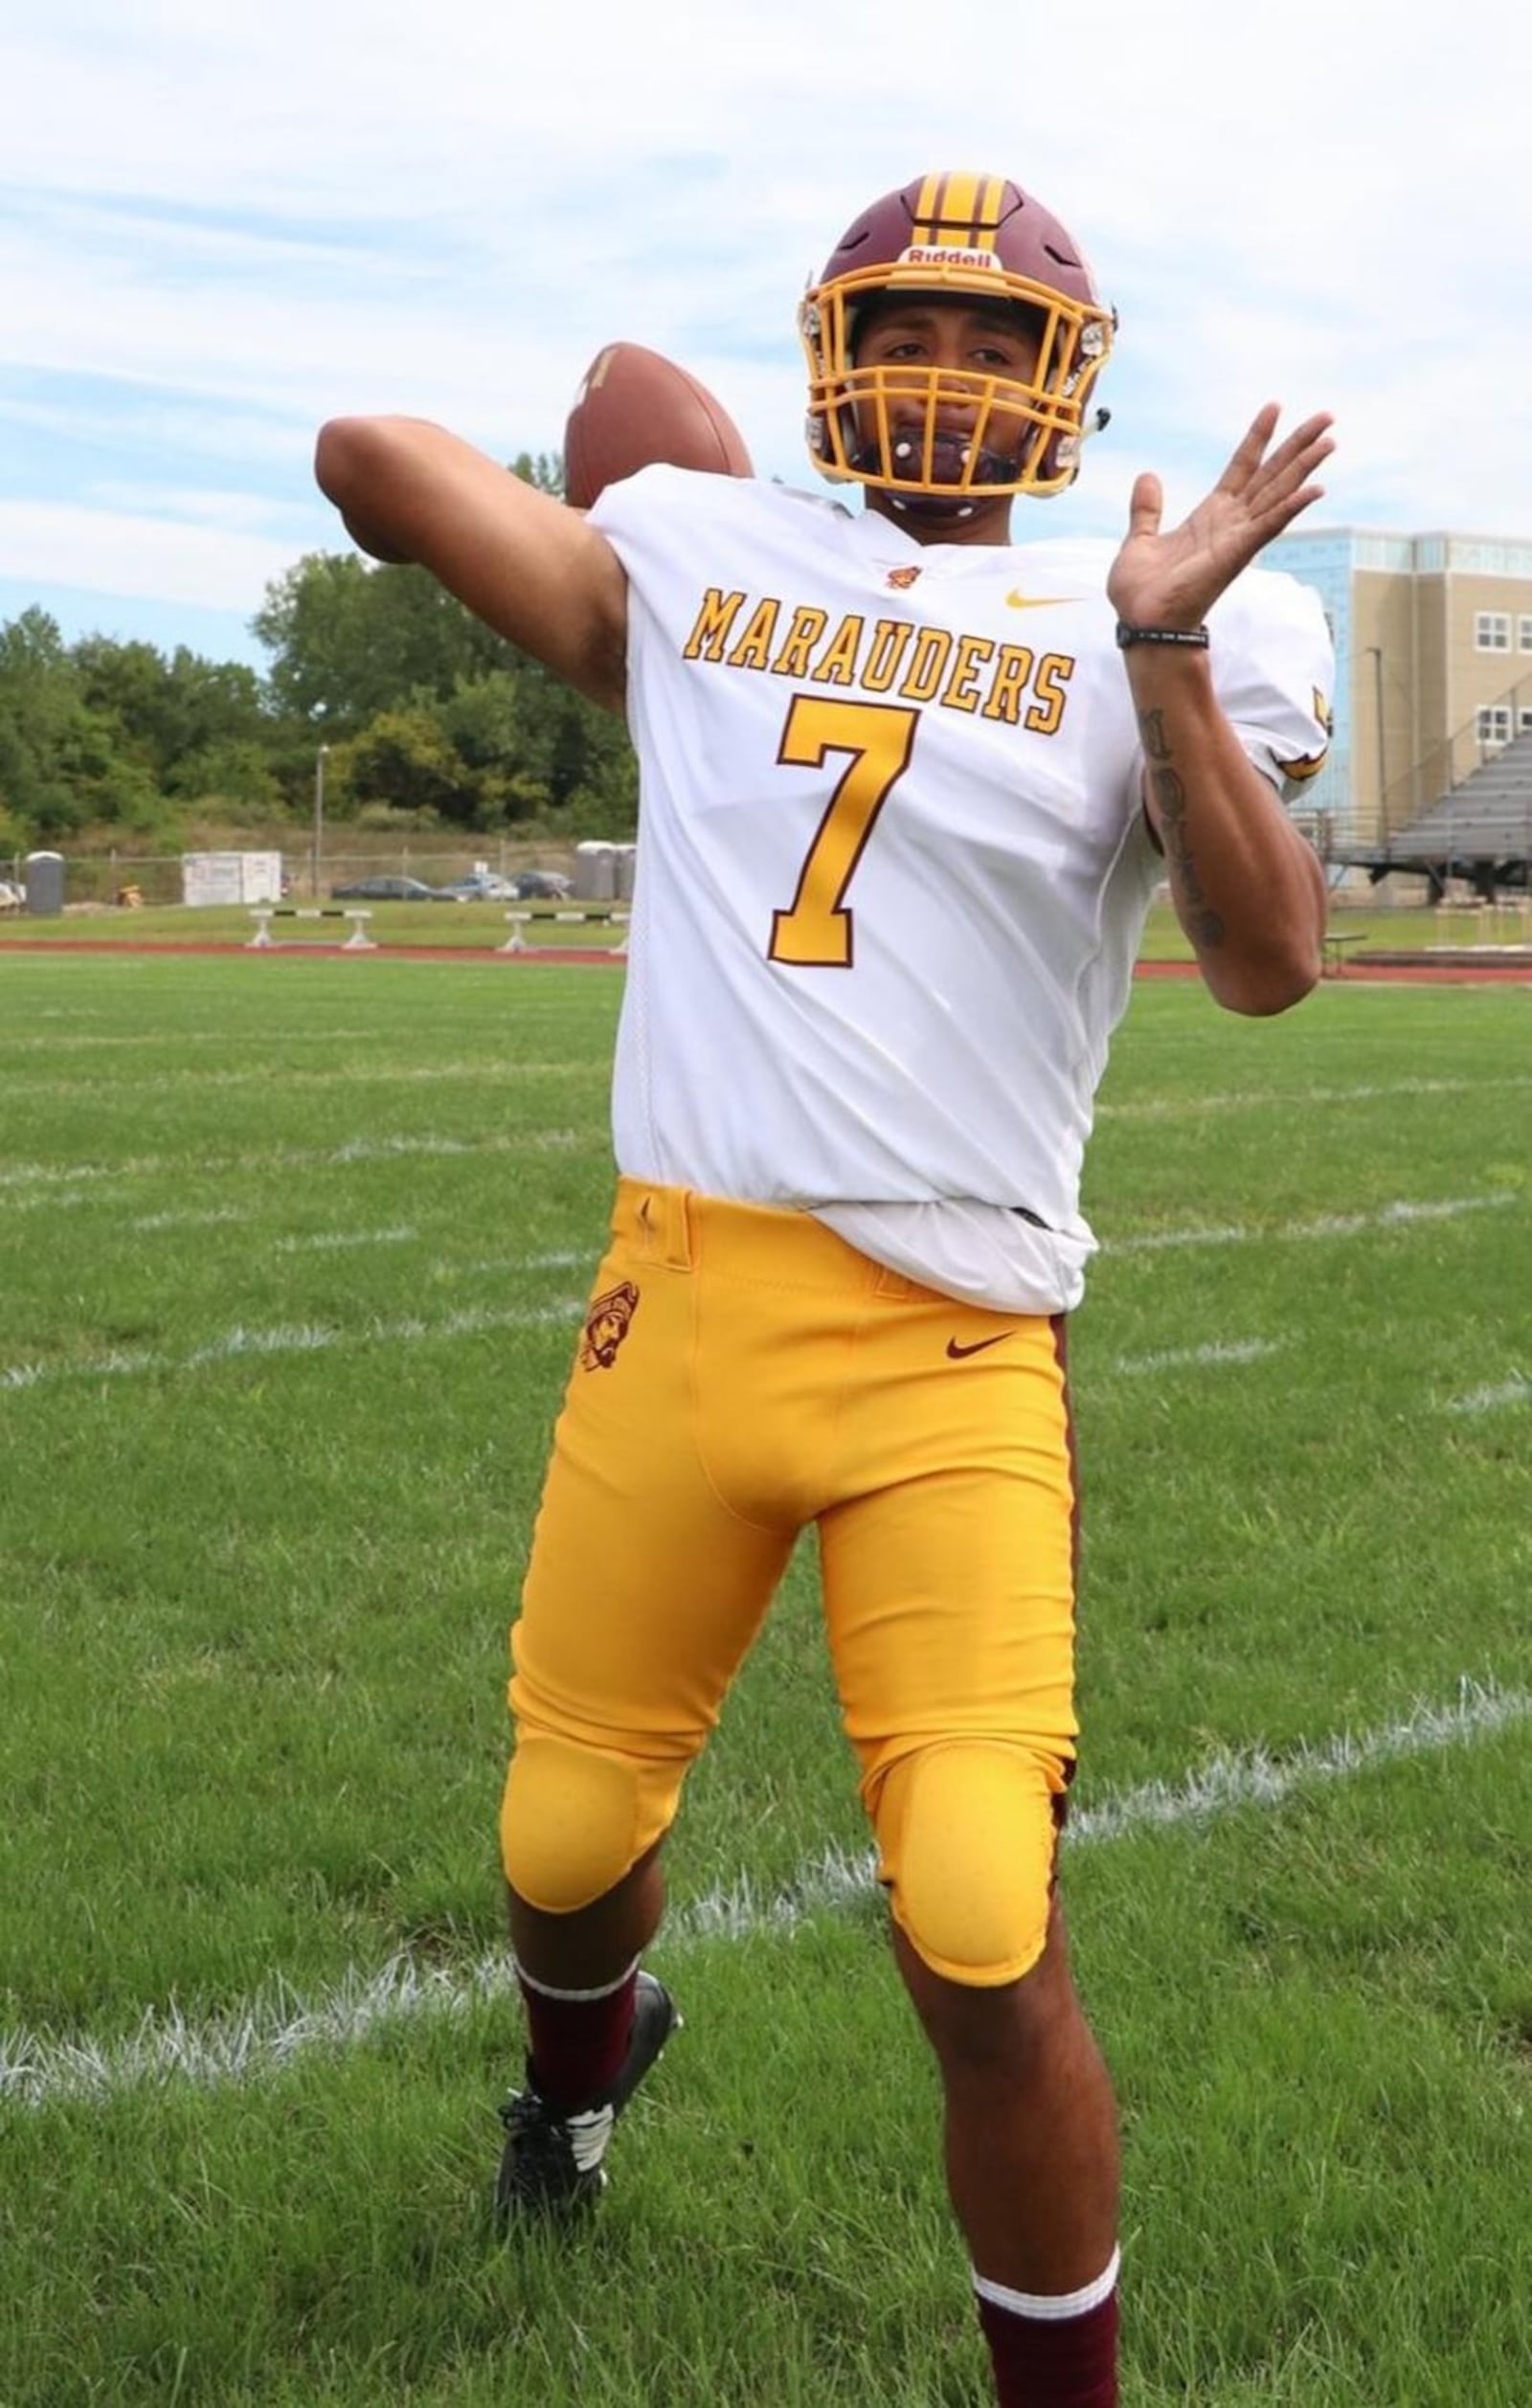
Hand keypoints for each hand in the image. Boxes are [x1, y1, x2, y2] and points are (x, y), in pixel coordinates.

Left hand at [1107, 404, 1334, 631]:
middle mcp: (1231, 523)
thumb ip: (1147, 509)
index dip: (1257, 438)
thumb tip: (1147, 476)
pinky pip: (1269, 526)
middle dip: (1298, 444)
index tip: (1274, 407)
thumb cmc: (1142, 594)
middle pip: (1271, 474)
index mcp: (1210, 516)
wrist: (1142, 624)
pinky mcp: (1236, 554)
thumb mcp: (1139, 540)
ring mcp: (1237, 538)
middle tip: (1327, 416)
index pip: (1241, 467)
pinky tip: (1315, 488)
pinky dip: (1291, 507)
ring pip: (1278, 493)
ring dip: (1305, 467)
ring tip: (1330, 439)